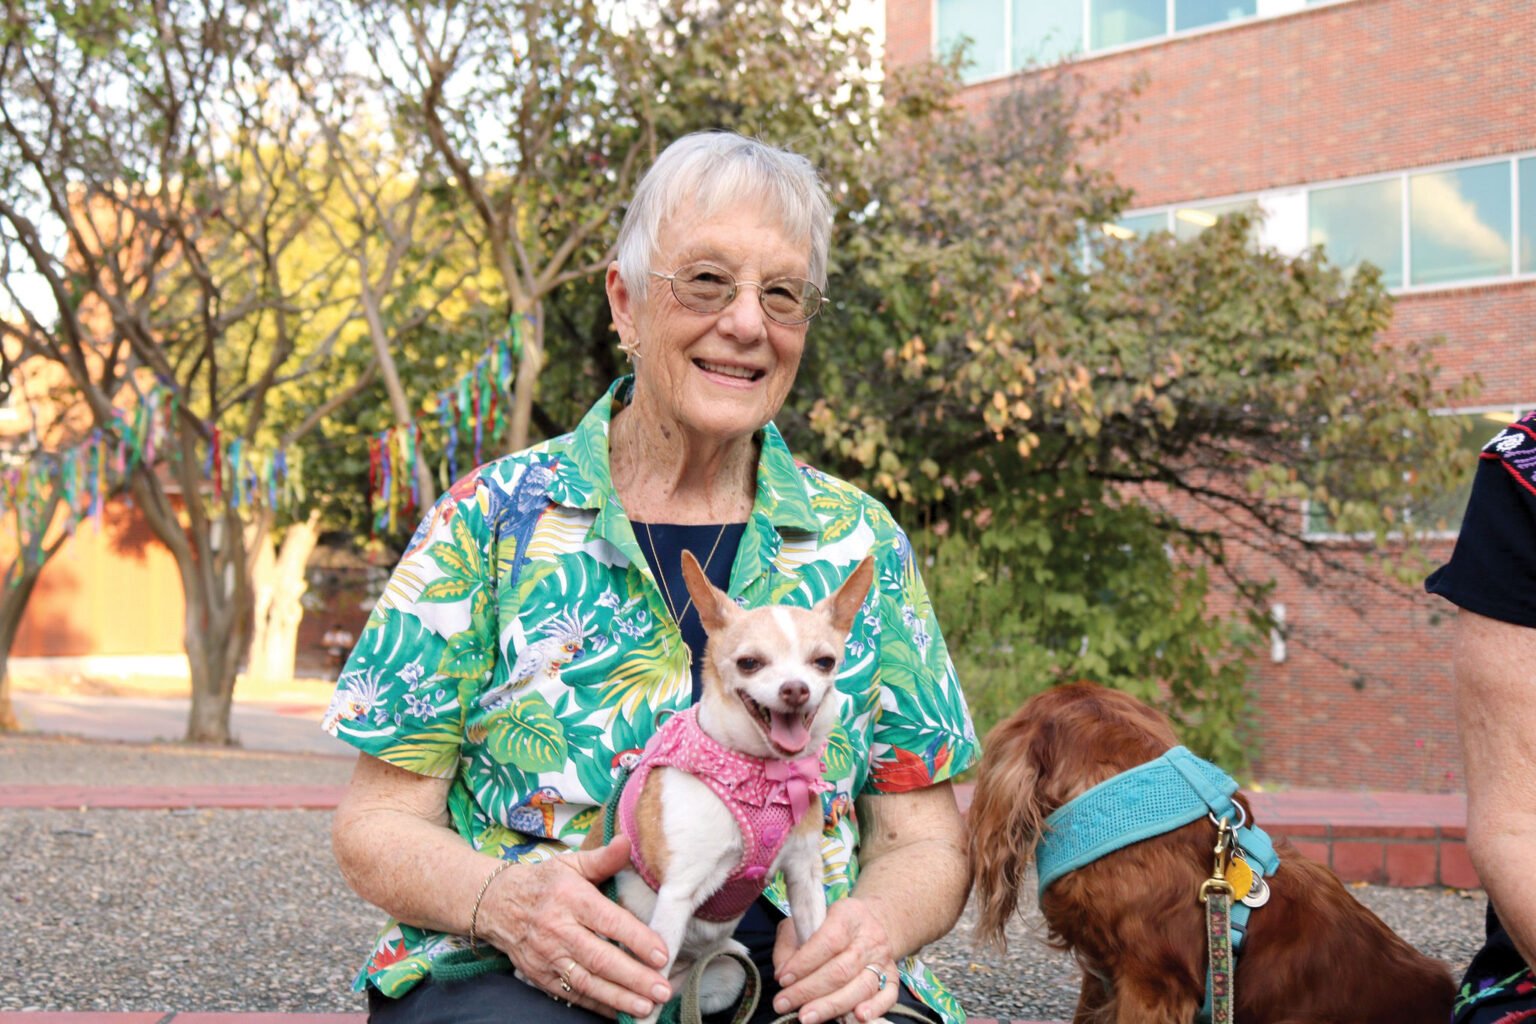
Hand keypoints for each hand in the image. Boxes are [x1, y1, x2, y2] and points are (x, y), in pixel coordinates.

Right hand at [480, 834, 673, 1017]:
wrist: (497, 905)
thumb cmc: (545, 883)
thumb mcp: (572, 863)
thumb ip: (603, 858)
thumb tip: (627, 842)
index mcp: (571, 898)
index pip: (608, 921)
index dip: (636, 939)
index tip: (661, 953)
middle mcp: (559, 929)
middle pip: (600, 958)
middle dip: (634, 977)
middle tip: (662, 989)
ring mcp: (548, 956)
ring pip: (587, 982)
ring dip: (619, 997)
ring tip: (647, 1007)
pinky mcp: (541, 976)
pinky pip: (572, 995)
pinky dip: (597, 1006)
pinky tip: (621, 1012)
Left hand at [771, 897, 899, 1023]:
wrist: (865, 925)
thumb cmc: (827, 926)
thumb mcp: (804, 922)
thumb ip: (789, 944)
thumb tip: (782, 974)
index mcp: (848, 914)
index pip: (829, 940)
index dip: (804, 963)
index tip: (782, 979)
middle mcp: (870, 935)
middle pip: (842, 969)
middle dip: (809, 990)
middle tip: (784, 1004)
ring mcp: (883, 958)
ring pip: (862, 987)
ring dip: (832, 1006)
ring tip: (807, 1017)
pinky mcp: (892, 976)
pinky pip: (887, 996)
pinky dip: (874, 1009)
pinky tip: (855, 1018)